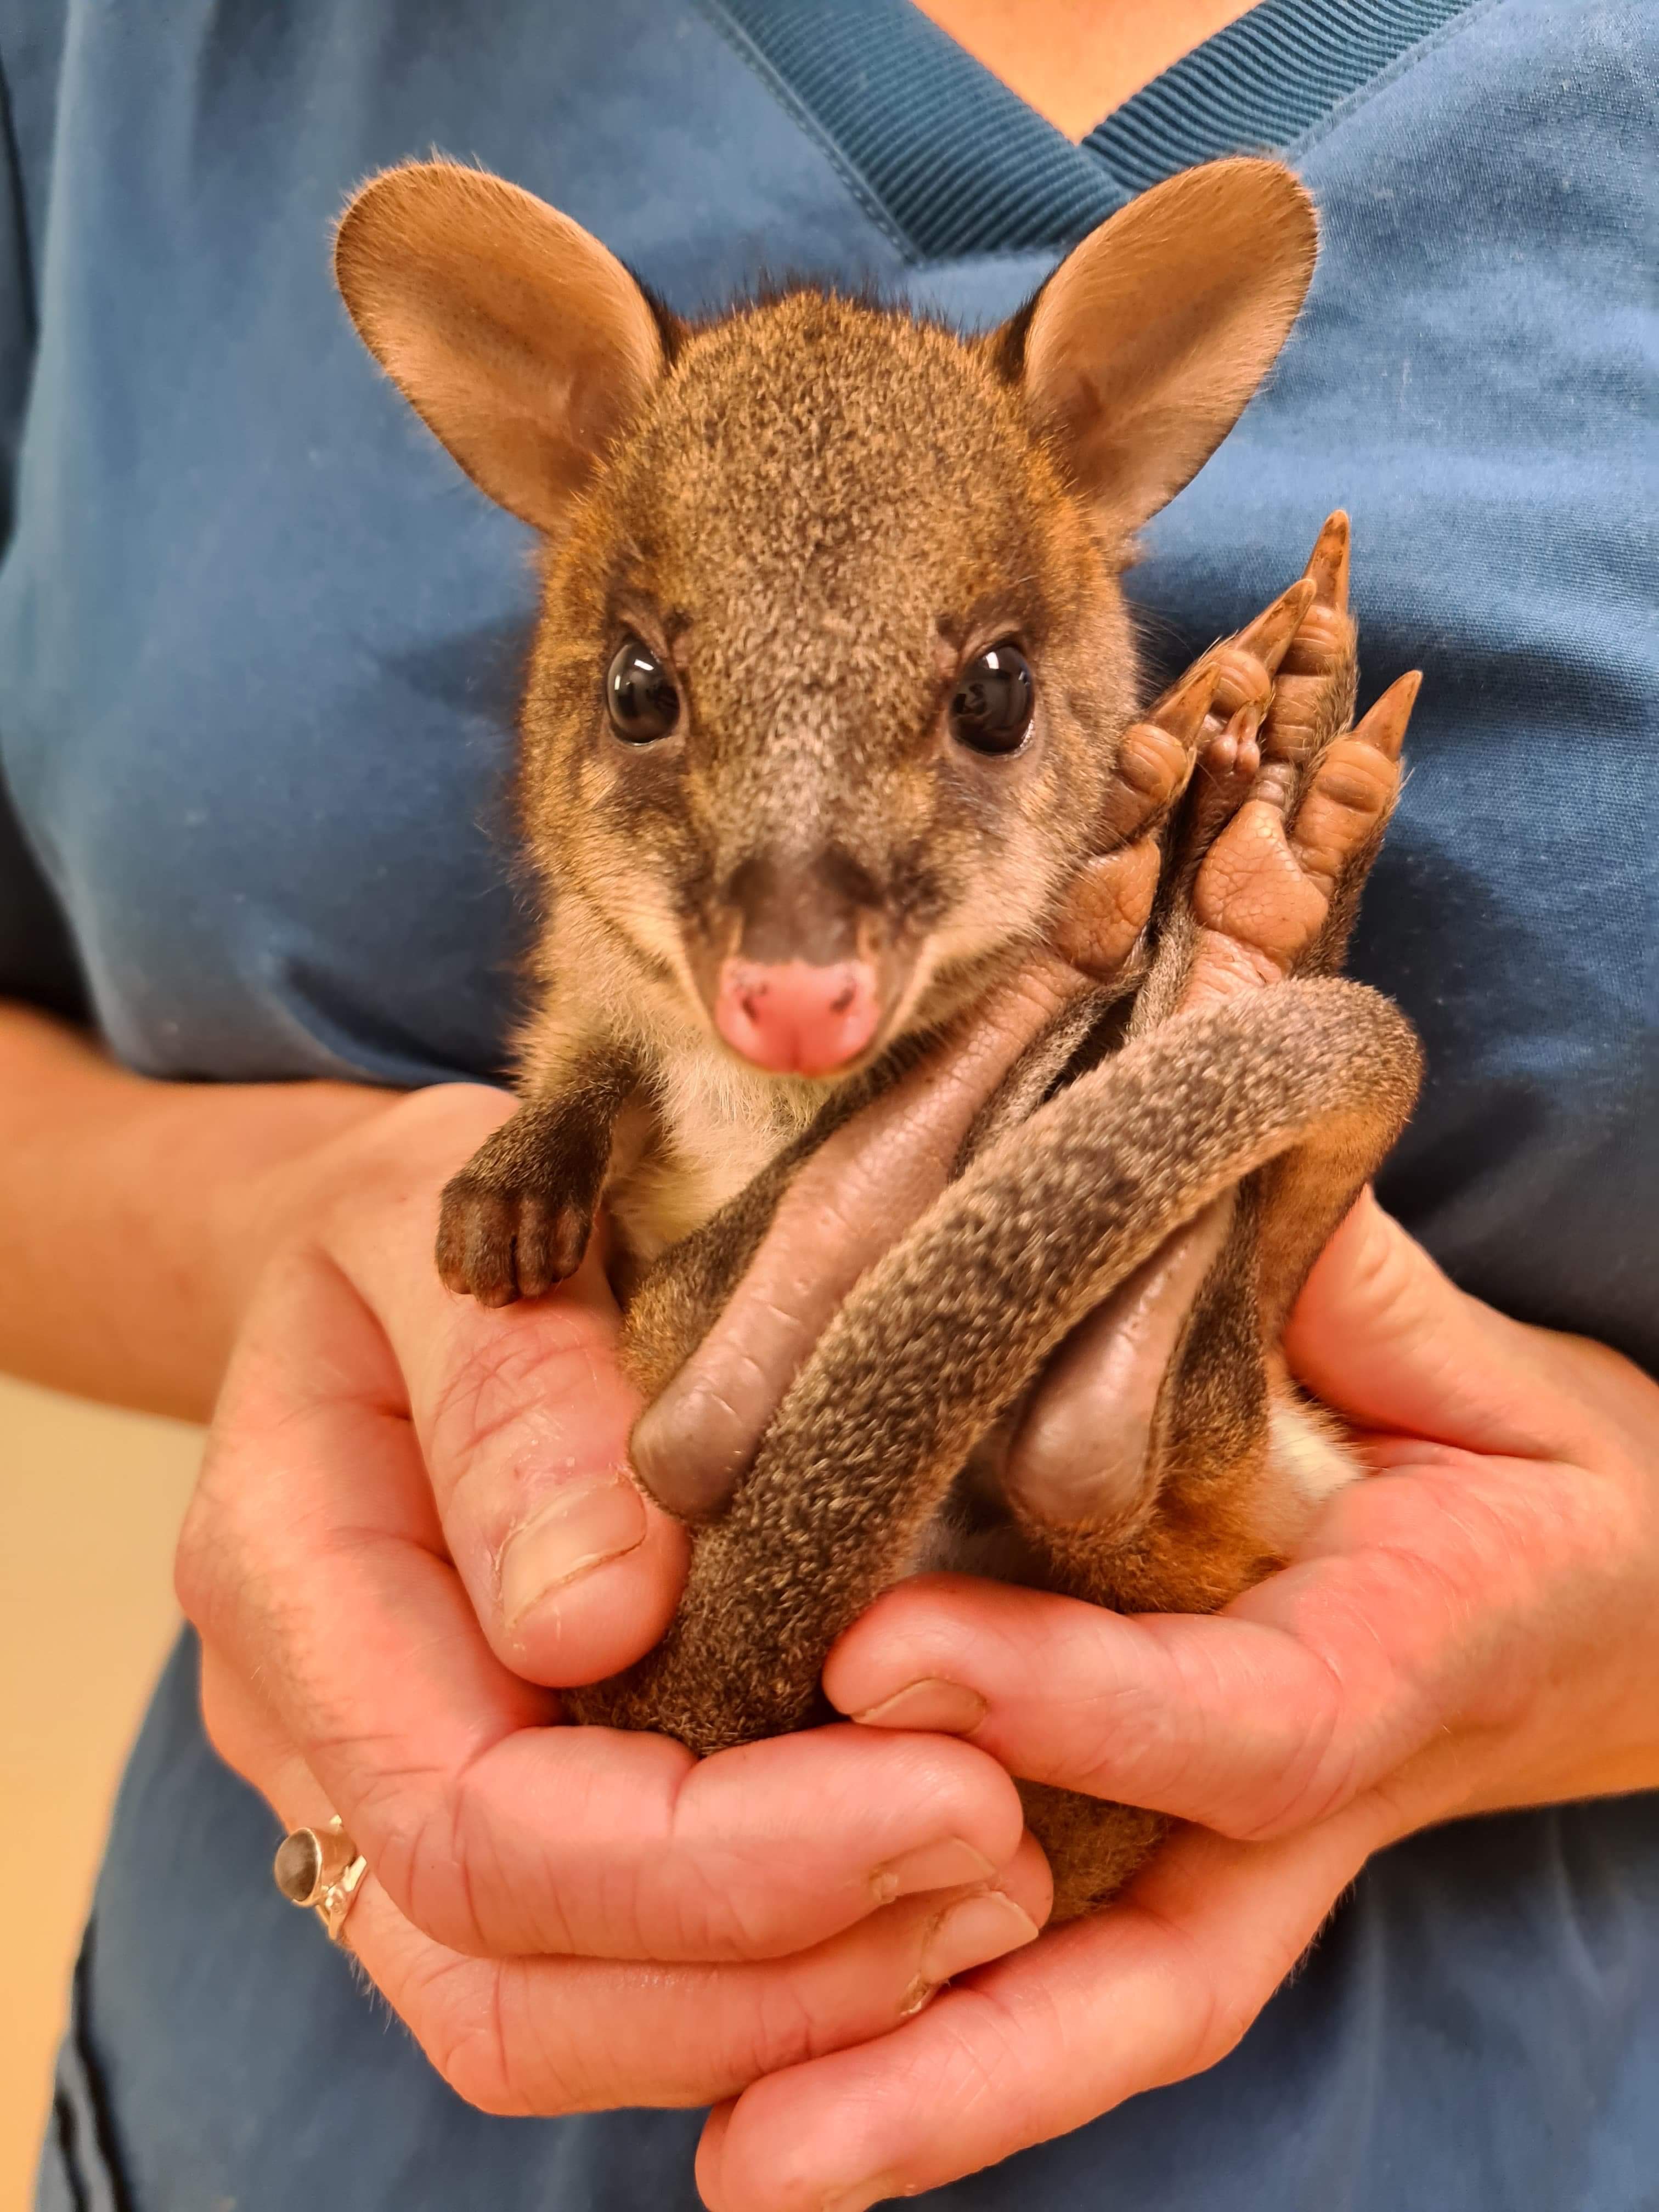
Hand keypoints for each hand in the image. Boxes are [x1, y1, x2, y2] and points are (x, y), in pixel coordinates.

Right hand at [175, 1081, 1048, 2116]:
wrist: (375, 1259)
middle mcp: (317, 1739)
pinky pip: (610, 1981)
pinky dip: (773, 1975)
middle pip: (502, 1984)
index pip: (471, 1819)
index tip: (956, 1788)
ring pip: (557, 2024)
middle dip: (770, 1966)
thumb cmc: (432, 1216)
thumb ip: (512, 1406)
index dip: (711, 1856)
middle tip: (1007, 1868)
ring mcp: (390, 1804)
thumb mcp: (463, 1233)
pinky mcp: (493, 1824)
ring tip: (998, 1895)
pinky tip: (921, 1891)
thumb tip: (592, 1625)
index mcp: (290, 1578)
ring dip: (789, 2001)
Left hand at [692, 1190, 1658, 2208]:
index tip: (879, 1657)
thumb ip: (1352, 1291)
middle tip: (766, 2147)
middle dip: (968, 2060)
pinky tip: (790, 2062)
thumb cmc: (1532, 1471)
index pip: (1236, 1723)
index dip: (1068, 1703)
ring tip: (745, 2164)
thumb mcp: (1476, 1367)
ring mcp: (1250, 1857)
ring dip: (930, 2085)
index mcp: (1401, 1665)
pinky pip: (1074, 1957)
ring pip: (1101, 2004)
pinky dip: (949, 2018)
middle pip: (1156, 1976)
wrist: (1611, 1598)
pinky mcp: (1196, 1850)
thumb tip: (1211, 1181)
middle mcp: (1312, 1803)